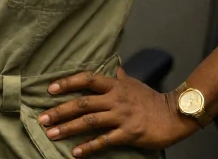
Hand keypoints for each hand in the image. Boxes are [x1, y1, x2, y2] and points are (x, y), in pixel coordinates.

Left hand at [39, 70, 196, 155]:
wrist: (175, 115)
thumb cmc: (153, 100)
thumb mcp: (135, 84)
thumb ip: (121, 77)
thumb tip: (114, 67)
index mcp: (115, 85)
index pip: (87, 79)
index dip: (67, 83)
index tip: (50, 88)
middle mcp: (116, 99)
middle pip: (82, 103)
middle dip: (60, 111)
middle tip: (42, 118)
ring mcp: (122, 116)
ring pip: (89, 121)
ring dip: (68, 128)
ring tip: (51, 134)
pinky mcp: (128, 133)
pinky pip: (104, 140)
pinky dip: (89, 147)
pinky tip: (76, 152)